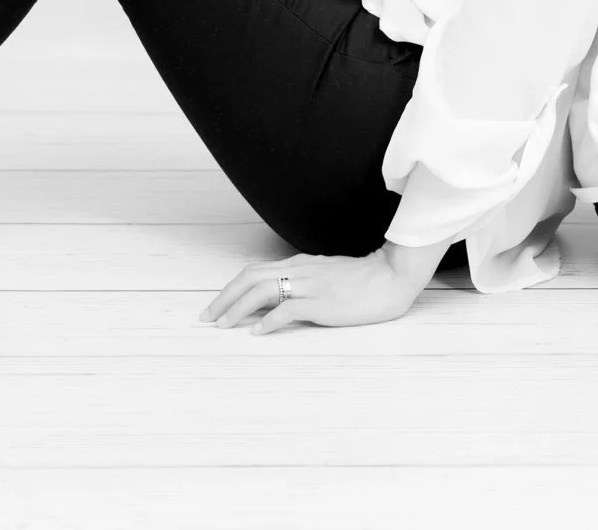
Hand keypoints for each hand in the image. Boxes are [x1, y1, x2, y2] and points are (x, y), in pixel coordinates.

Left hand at [199, 249, 421, 335]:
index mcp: (300, 264)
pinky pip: (287, 309)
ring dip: (237, 309)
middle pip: (249, 278)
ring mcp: (310, 286)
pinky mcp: (322, 303)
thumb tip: (284, 294)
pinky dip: (268, 320)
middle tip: (206, 318)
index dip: (231, 289)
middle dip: (224, 298)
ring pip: (262, 291)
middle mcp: (300, 271)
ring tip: (223, 325)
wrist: (392, 278)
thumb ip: (306, 280)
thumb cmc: (364, 279)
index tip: (216, 307)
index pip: (255, 272)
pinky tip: (258, 332)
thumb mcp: (328, 274)